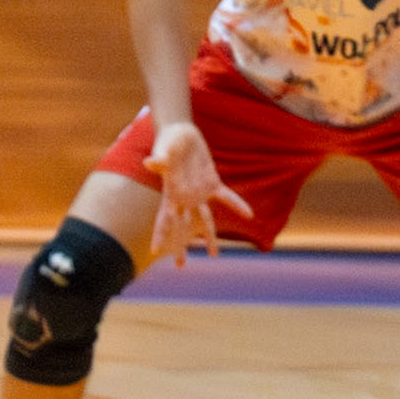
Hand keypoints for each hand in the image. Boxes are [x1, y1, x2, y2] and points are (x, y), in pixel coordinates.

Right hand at [142, 123, 249, 269]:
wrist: (181, 132)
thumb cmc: (169, 140)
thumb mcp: (163, 148)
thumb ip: (160, 158)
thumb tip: (150, 162)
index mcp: (171, 193)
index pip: (164, 218)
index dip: (160, 234)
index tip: (155, 251)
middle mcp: (184, 197)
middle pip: (182, 226)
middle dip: (180, 245)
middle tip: (180, 266)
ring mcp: (199, 192)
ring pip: (204, 219)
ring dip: (208, 236)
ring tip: (214, 255)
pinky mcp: (212, 183)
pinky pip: (226, 197)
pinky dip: (237, 205)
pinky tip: (249, 214)